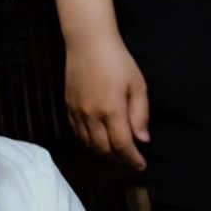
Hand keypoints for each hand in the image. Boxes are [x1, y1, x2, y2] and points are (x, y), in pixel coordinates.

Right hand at [64, 34, 148, 170]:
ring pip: (88, 143)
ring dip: (104, 153)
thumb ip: (140, 115)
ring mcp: (76, 112)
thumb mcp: (138, 86)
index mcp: (111, 110)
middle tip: (132, 162)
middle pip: (103, 149)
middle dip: (119, 160)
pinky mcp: (68, 107)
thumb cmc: (118, 62)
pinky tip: (99, 142)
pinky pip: (77, 133)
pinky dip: (89, 142)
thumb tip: (143, 139)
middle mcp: (91, 115)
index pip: (122, 145)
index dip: (132, 159)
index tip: (142, 166)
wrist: (88, 44)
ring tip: (118, 155)